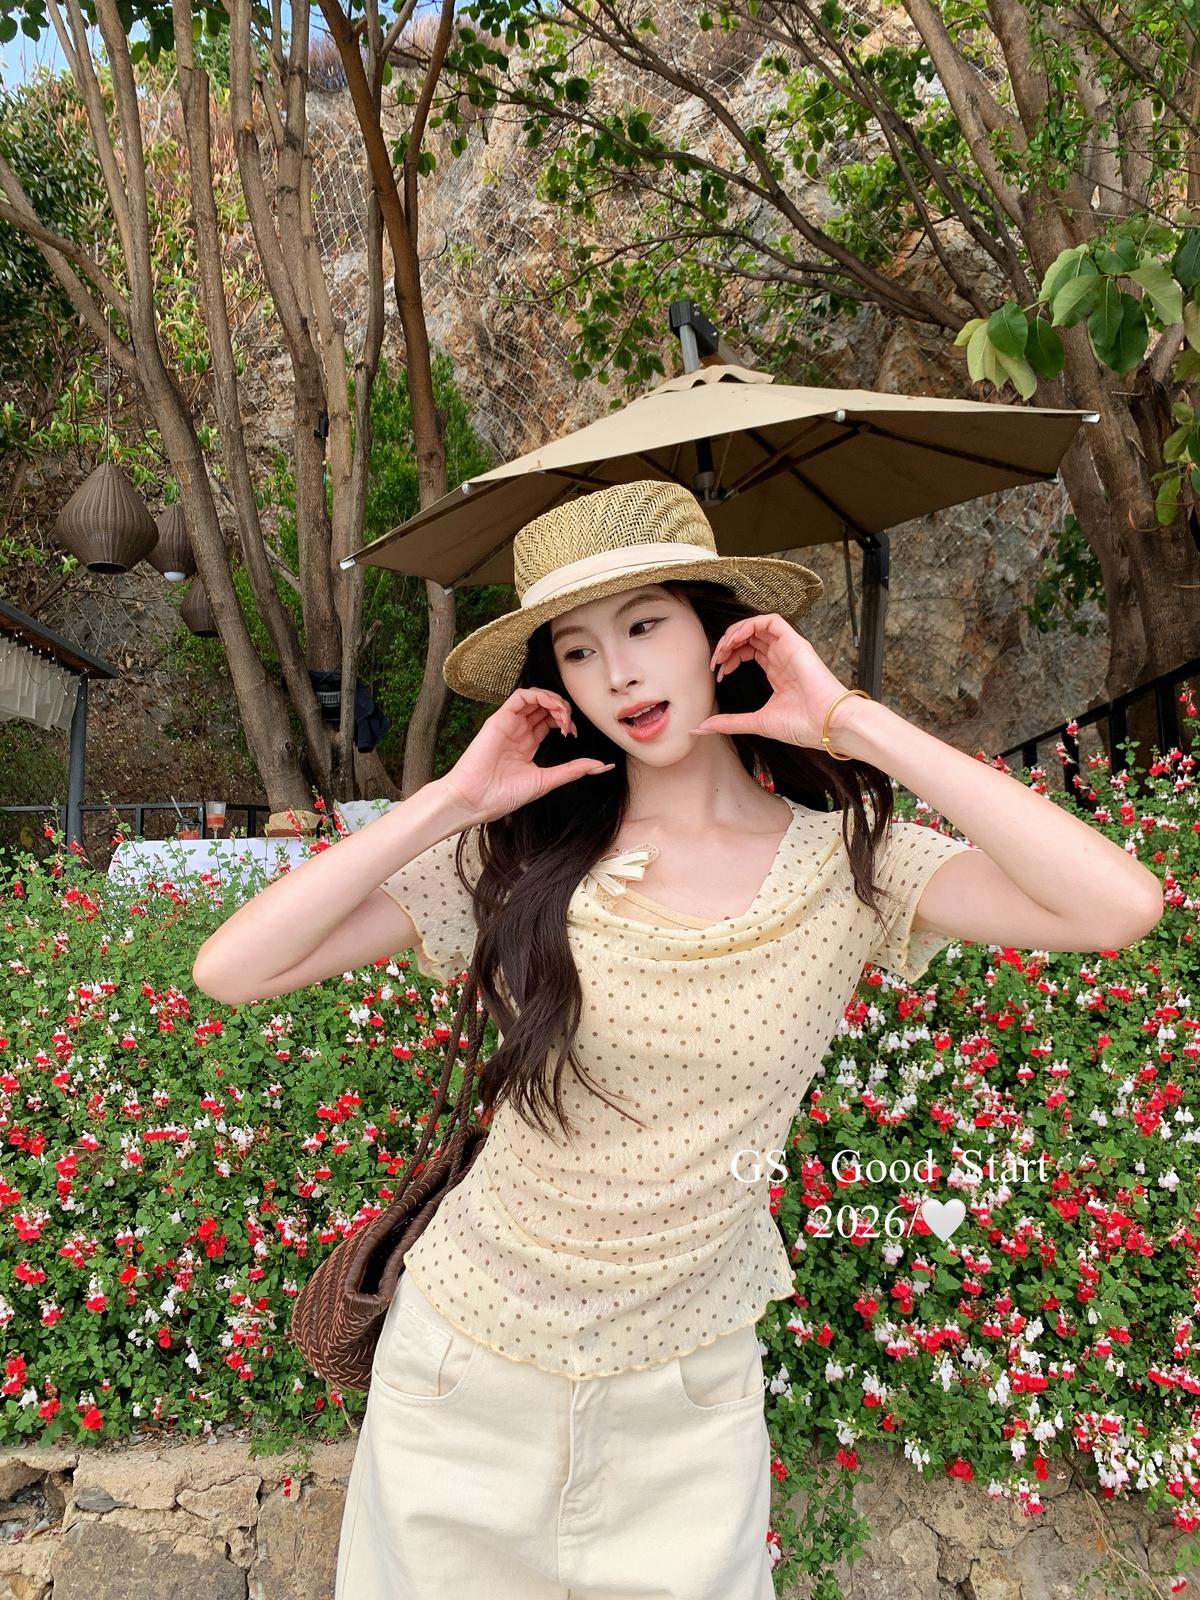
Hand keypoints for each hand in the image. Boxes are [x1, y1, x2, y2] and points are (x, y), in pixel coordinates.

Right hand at [441, 688, 613, 823]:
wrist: (476, 800)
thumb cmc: (503, 796)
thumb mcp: (546, 781)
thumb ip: (573, 770)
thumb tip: (602, 766)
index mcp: (527, 744)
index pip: (550, 721)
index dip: (566, 721)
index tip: (574, 735)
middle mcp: (518, 731)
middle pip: (544, 707)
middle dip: (563, 710)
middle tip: (570, 726)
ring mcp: (508, 724)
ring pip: (535, 698)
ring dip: (554, 701)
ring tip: (563, 715)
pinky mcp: (499, 719)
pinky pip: (520, 696)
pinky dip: (540, 696)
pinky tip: (551, 708)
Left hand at [690, 613, 855, 751]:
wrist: (825, 725)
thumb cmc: (801, 726)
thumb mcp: (755, 722)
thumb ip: (728, 723)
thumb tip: (699, 728)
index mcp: (776, 671)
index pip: (748, 651)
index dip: (729, 657)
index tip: (719, 673)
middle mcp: (782, 656)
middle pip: (749, 637)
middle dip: (727, 644)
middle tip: (716, 661)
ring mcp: (789, 648)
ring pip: (757, 625)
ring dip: (735, 633)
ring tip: (723, 649)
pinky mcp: (795, 643)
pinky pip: (771, 621)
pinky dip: (750, 625)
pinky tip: (736, 640)